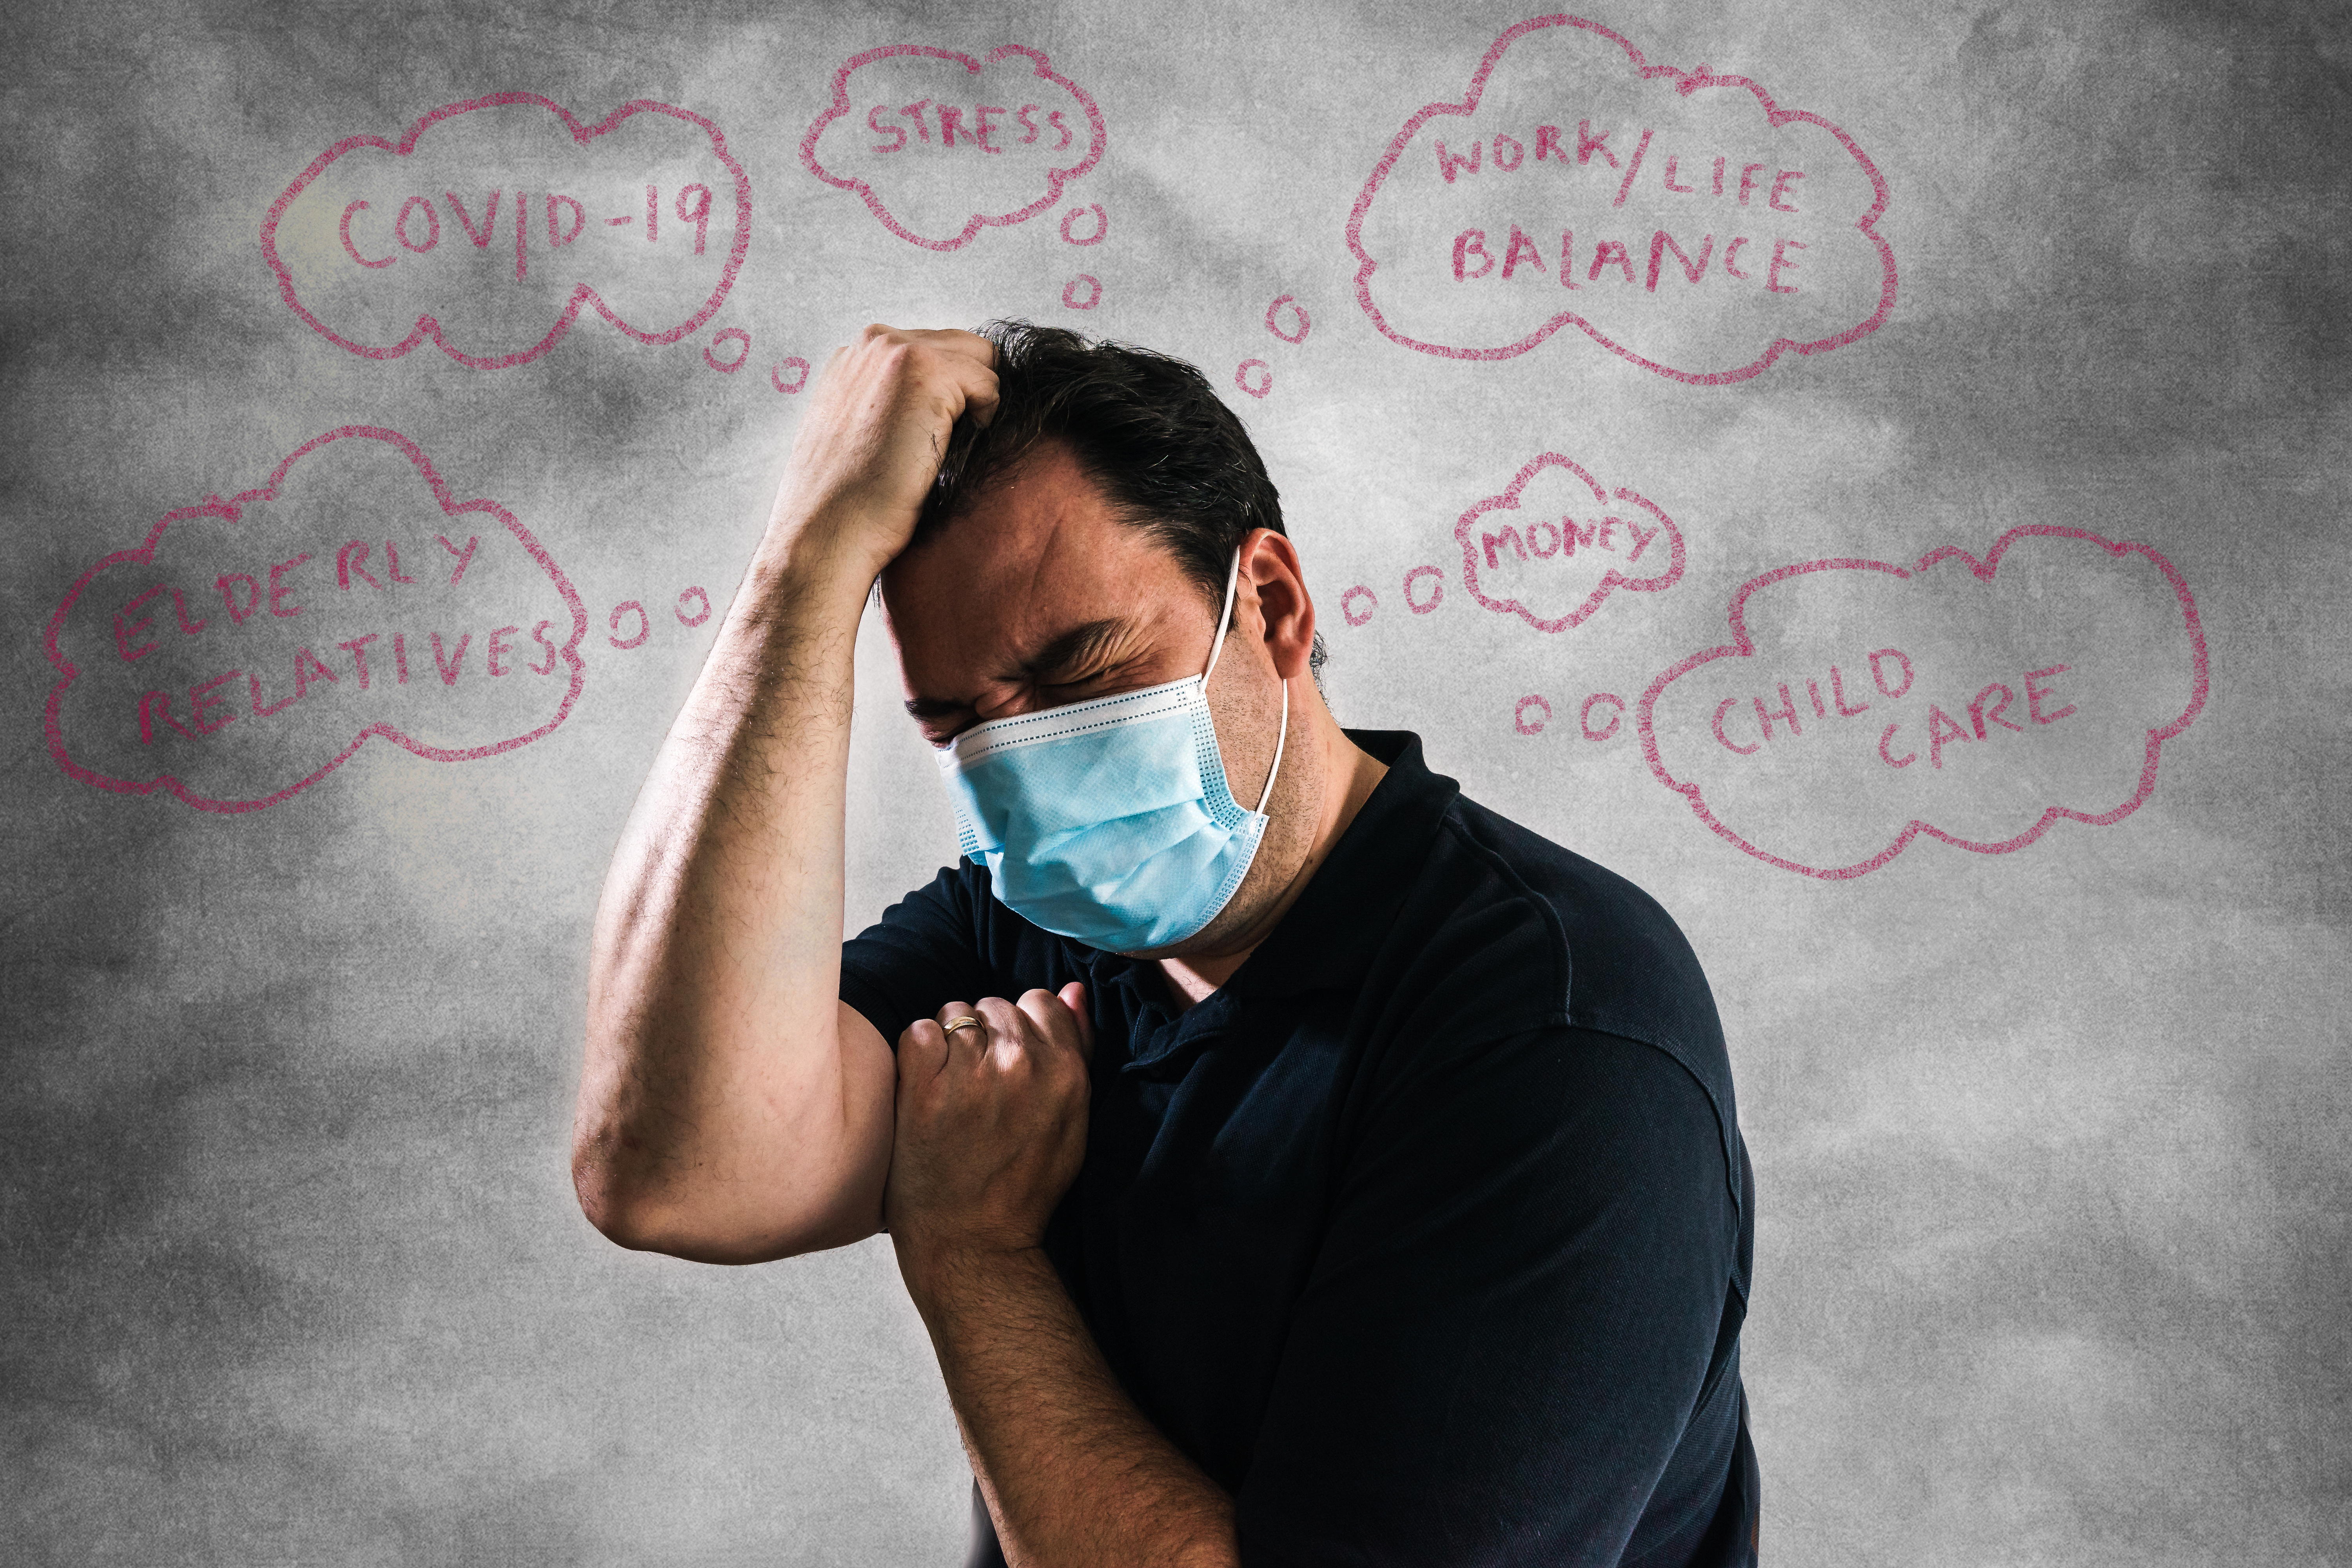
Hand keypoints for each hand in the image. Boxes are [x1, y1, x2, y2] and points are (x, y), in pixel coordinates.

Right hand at [764, 325, 999, 580]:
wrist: (827, 528)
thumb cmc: (844, 499)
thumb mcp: (855, 431)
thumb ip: (885, 400)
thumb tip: (932, 403)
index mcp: (855, 354)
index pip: (932, 347)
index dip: (949, 390)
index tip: (935, 431)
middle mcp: (875, 340)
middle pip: (962, 346)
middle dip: (969, 388)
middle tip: (951, 440)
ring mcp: (900, 350)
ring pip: (980, 360)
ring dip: (977, 403)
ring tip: (947, 447)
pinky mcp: (929, 372)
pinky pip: (989, 384)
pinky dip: (986, 418)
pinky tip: (951, 449)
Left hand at [885, 986, 1095, 1277]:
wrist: (971, 1244)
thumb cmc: (1022, 1186)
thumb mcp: (1070, 1121)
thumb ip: (1076, 1049)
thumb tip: (1073, 990)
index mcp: (1065, 1070)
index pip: (1038, 1000)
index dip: (1020, 1030)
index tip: (1010, 1065)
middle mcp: (1022, 1063)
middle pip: (994, 1005)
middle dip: (985, 1037)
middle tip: (978, 1089)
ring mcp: (970, 1073)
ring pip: (954, 1014)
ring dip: (949, 1045)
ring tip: (951, 1093)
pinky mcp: (923, 1085)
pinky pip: (918, 1032)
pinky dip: (918, 1055)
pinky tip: (925, 1090)